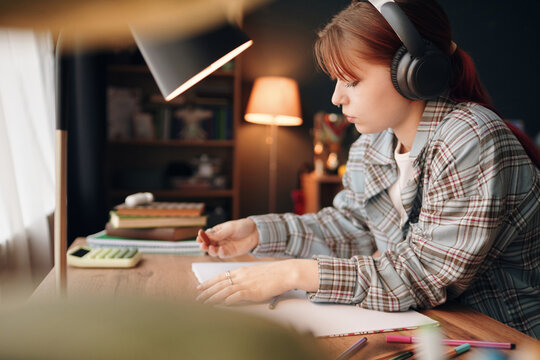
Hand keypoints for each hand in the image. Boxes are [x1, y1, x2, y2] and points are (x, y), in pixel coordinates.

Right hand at [196, 218, 258, 257]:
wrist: (256, 233)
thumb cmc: (243, 227)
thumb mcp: (230, 228)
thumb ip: (219, 234)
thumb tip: (206, 235)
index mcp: (217, 231)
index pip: (206, 235)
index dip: (202, 237)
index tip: (199, 238)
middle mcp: (219, 240)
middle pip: (208, 244)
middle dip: (204, 245)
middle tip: (203, 246)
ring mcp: (224, 246)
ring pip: (213, 251)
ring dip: (211, 251)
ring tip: (211, 248)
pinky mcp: (230, 253)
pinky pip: (222, 255)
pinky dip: (220, 253)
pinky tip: (220, 250)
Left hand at [196, 259, 318, 305]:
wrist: (284, 272)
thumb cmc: (273, 274)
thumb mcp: (255, 274)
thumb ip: (244, 279)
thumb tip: (236, 286)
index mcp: (241, 270)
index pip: (220, 276)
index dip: (208, 282)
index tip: (200, 287)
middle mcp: (241, 276)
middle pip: (219, 284)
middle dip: (206, 291)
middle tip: (197, 297)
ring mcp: (245, 283)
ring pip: (224, 291)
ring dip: (212, 297)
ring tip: (204, 303)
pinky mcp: (252, 291)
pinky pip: (236, 296)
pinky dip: (227, 300)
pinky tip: (221, 304)